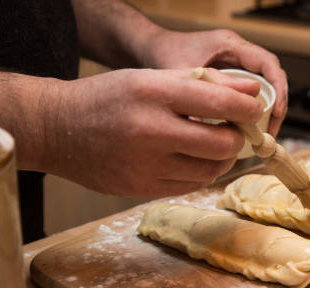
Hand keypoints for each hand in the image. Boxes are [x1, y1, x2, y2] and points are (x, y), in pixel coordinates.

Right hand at [35, 68, 262, 197]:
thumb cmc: (108, 98)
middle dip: (237, 138)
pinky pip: (190, 185)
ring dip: (221, 158)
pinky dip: (200, 172)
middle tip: (233, 130)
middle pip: (222, 144)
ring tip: (212, 144)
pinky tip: (191, 159)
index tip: (253, 110)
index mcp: (152, 93)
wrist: (57, 129)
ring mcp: (144, 165)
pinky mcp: (141, 189)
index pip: (218, 104)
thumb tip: (250, 94)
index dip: (246, 109)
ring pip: (210, 170)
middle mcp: (149, 130)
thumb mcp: (150, 77)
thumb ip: (202, 83)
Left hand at [143, 29, 287, 136]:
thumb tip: (218, 127)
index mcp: (231, 45)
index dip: (279, 89)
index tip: (277, 111)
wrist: (153, 48)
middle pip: (271, 80)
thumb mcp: (184, 76)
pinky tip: (245, 129)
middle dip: (276, 106)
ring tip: (260, 135)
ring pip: (262, 89)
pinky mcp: (231, 78)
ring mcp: (236, 66)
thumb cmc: (166, 54)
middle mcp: (239, 54)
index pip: (269, 64)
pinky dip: (251, 112)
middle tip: (270, 132)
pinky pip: (249, 94)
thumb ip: (201, 95)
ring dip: (265, 112)